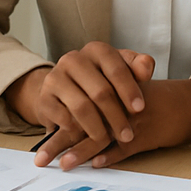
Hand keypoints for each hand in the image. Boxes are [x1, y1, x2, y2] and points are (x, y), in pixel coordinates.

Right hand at [6, 41, 155, 149]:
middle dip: (116, 116)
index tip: (140, 109)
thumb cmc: (101, 82)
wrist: (64, 91)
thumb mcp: (122, 71)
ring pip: (82, 107)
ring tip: (108, 141)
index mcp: (96, 50)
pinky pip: (63, 118)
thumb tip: (146, 66)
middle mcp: (73, 59)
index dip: (129, 90)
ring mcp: (55, 78)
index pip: (116, 68)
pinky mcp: (44, 98)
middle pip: (100, 91)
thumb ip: (138, 67)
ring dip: (98, 129)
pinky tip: (86, 139)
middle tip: (127, 135)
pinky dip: (77, 132)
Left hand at [39, 79, 190, 170]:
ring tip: (64, 164)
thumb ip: (98, 99)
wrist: (185, 105)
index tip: (41, 136)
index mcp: (108, 90)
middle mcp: (117, 105)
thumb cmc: (151, 99)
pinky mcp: (145, 136)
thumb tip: (65, 115)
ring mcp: (131, 122)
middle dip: (61, 142)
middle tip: (41, 159)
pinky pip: (125, 147)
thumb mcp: (125, 91)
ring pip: (102, 136)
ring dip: (82, 151)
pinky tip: (96, 164)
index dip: (58, 120)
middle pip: (83, 123)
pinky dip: (112, 156)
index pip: (77, 105)